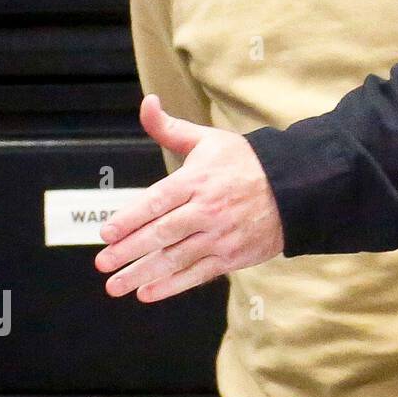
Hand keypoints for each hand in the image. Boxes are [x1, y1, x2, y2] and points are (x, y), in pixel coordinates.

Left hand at [94, 94, 284, 301]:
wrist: (295, 189)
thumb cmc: (246, 164)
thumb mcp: (209, 140)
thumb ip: (170, 128)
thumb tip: (147, 103)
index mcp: (199, 180)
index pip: (157, 201)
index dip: (129, 219)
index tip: (107, 233)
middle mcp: (208, 209)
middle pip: (162, 233)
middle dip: (129, 251)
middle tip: (103, 263)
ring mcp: (221, 236)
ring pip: (175, 258)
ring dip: (142, 274)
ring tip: (115, 285)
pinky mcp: (233, 256)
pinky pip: (197, 274)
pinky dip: (171, 286)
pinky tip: (147, 293)